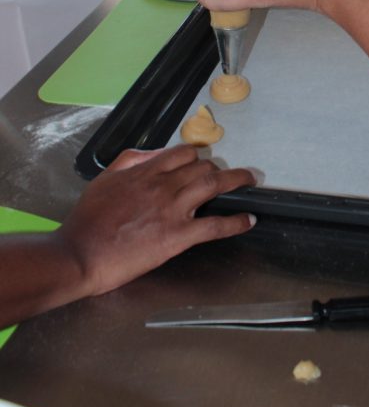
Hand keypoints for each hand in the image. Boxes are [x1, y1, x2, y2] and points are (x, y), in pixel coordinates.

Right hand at [58, 145, 255, 296]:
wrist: (81, 253)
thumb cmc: (88, 219)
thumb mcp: (105, 179)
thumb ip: (130, 161)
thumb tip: (155, 153)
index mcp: (146, 172)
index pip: (183, 153)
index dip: (197, 156)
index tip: (203, 161)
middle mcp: (164, 186)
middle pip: (202, 167)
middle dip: (218, 168)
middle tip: (229, 173)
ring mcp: (174, 210)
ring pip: (213, 186)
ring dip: (236, 180)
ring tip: (249, 181)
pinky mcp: (178, 236)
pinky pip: (215, 225)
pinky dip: (236, 222)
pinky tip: (248, 220)